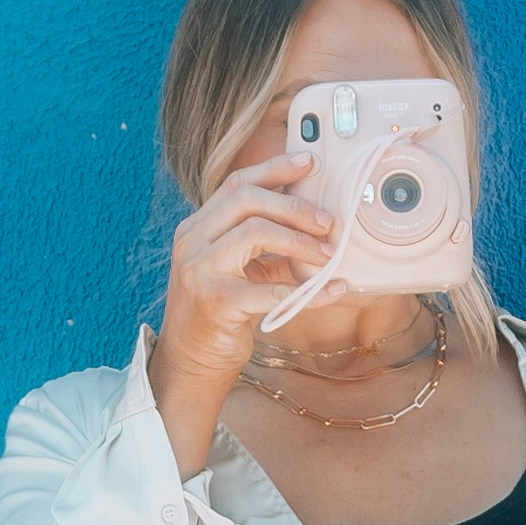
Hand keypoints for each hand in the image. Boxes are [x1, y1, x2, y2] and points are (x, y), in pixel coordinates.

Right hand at [151, 149, 338, 456]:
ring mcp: (200, 271)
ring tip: (329, 254)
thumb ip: (260, 241)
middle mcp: (192, 242)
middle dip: (294, 206)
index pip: (235, 184)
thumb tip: (312, 217)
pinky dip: (309, 290)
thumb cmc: (220, 312)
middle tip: (328, 222)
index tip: (309, 162)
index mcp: (196, 228)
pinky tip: (333, 289)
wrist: (191, 362)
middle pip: (246, 201)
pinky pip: (271, 290)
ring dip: (300, 241)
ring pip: (255, 233)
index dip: (274, 168)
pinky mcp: (216, 303)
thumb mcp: (235, 267)